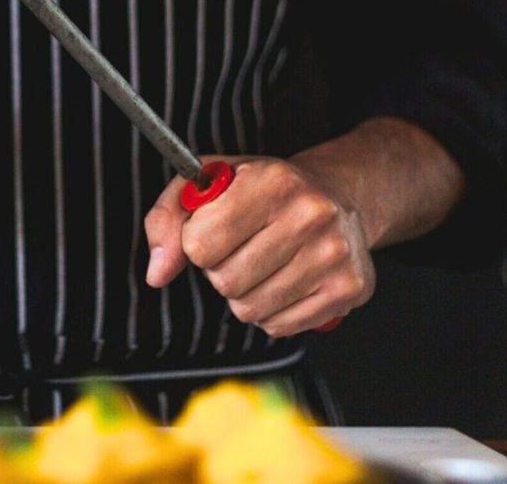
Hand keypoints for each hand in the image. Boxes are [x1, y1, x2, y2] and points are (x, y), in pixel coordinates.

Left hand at [143, 156, 374, 336]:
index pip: (200, 243)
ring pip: (249, 309)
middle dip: (219, 269)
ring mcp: (333, 254)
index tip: (209, 228)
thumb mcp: (208, 181)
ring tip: (260, 261)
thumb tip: (157, 273)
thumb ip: (168, 219)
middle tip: (239, 245)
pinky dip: (270, 311)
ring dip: (242, 293)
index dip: (194, 242)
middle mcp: (309, 215)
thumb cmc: (261, 188)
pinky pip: (279, 326)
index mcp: (271, 180)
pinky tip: (283, 279)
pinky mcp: (349, 289)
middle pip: (225, 281)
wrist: (336, 195)